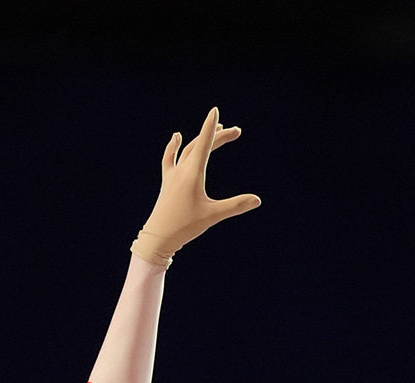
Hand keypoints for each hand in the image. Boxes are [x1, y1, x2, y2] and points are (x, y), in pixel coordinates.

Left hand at [131, 108, 259, 266]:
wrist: (157, 239)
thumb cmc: (184, 228)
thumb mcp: (212, 216)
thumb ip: (235, 206)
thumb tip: (257, 200)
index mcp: (192, 173)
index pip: (204, 143)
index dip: (210, 126)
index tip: (214, 110)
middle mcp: (181, 170)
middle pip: (200, 144)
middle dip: (218, 136)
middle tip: (236, 132)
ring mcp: (172, 175)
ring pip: (188, 150)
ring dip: (201, 139)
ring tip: (216, 130)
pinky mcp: (167, 182)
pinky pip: (169, 159)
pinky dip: (173, 147)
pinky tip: (176, 137)